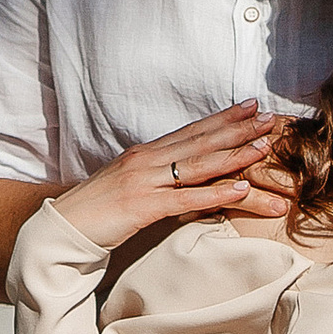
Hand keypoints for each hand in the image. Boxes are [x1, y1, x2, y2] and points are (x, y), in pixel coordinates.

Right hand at [56, 105, 281, 252]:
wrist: (62, 227)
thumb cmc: (97, 210)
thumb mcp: (129, 185)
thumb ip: (155, 176)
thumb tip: (180, 174)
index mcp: (146, 153)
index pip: (192, 130)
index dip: (223, 118)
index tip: (251, 106)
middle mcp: (148, 160)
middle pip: (201, 141)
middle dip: (238, 129)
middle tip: (270, 118)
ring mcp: (145, 181)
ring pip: (199, 165)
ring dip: (235, 155)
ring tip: (264, 148)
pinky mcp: (143, 206)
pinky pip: (186, 198)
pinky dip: (215, 192)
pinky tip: (238, 188)